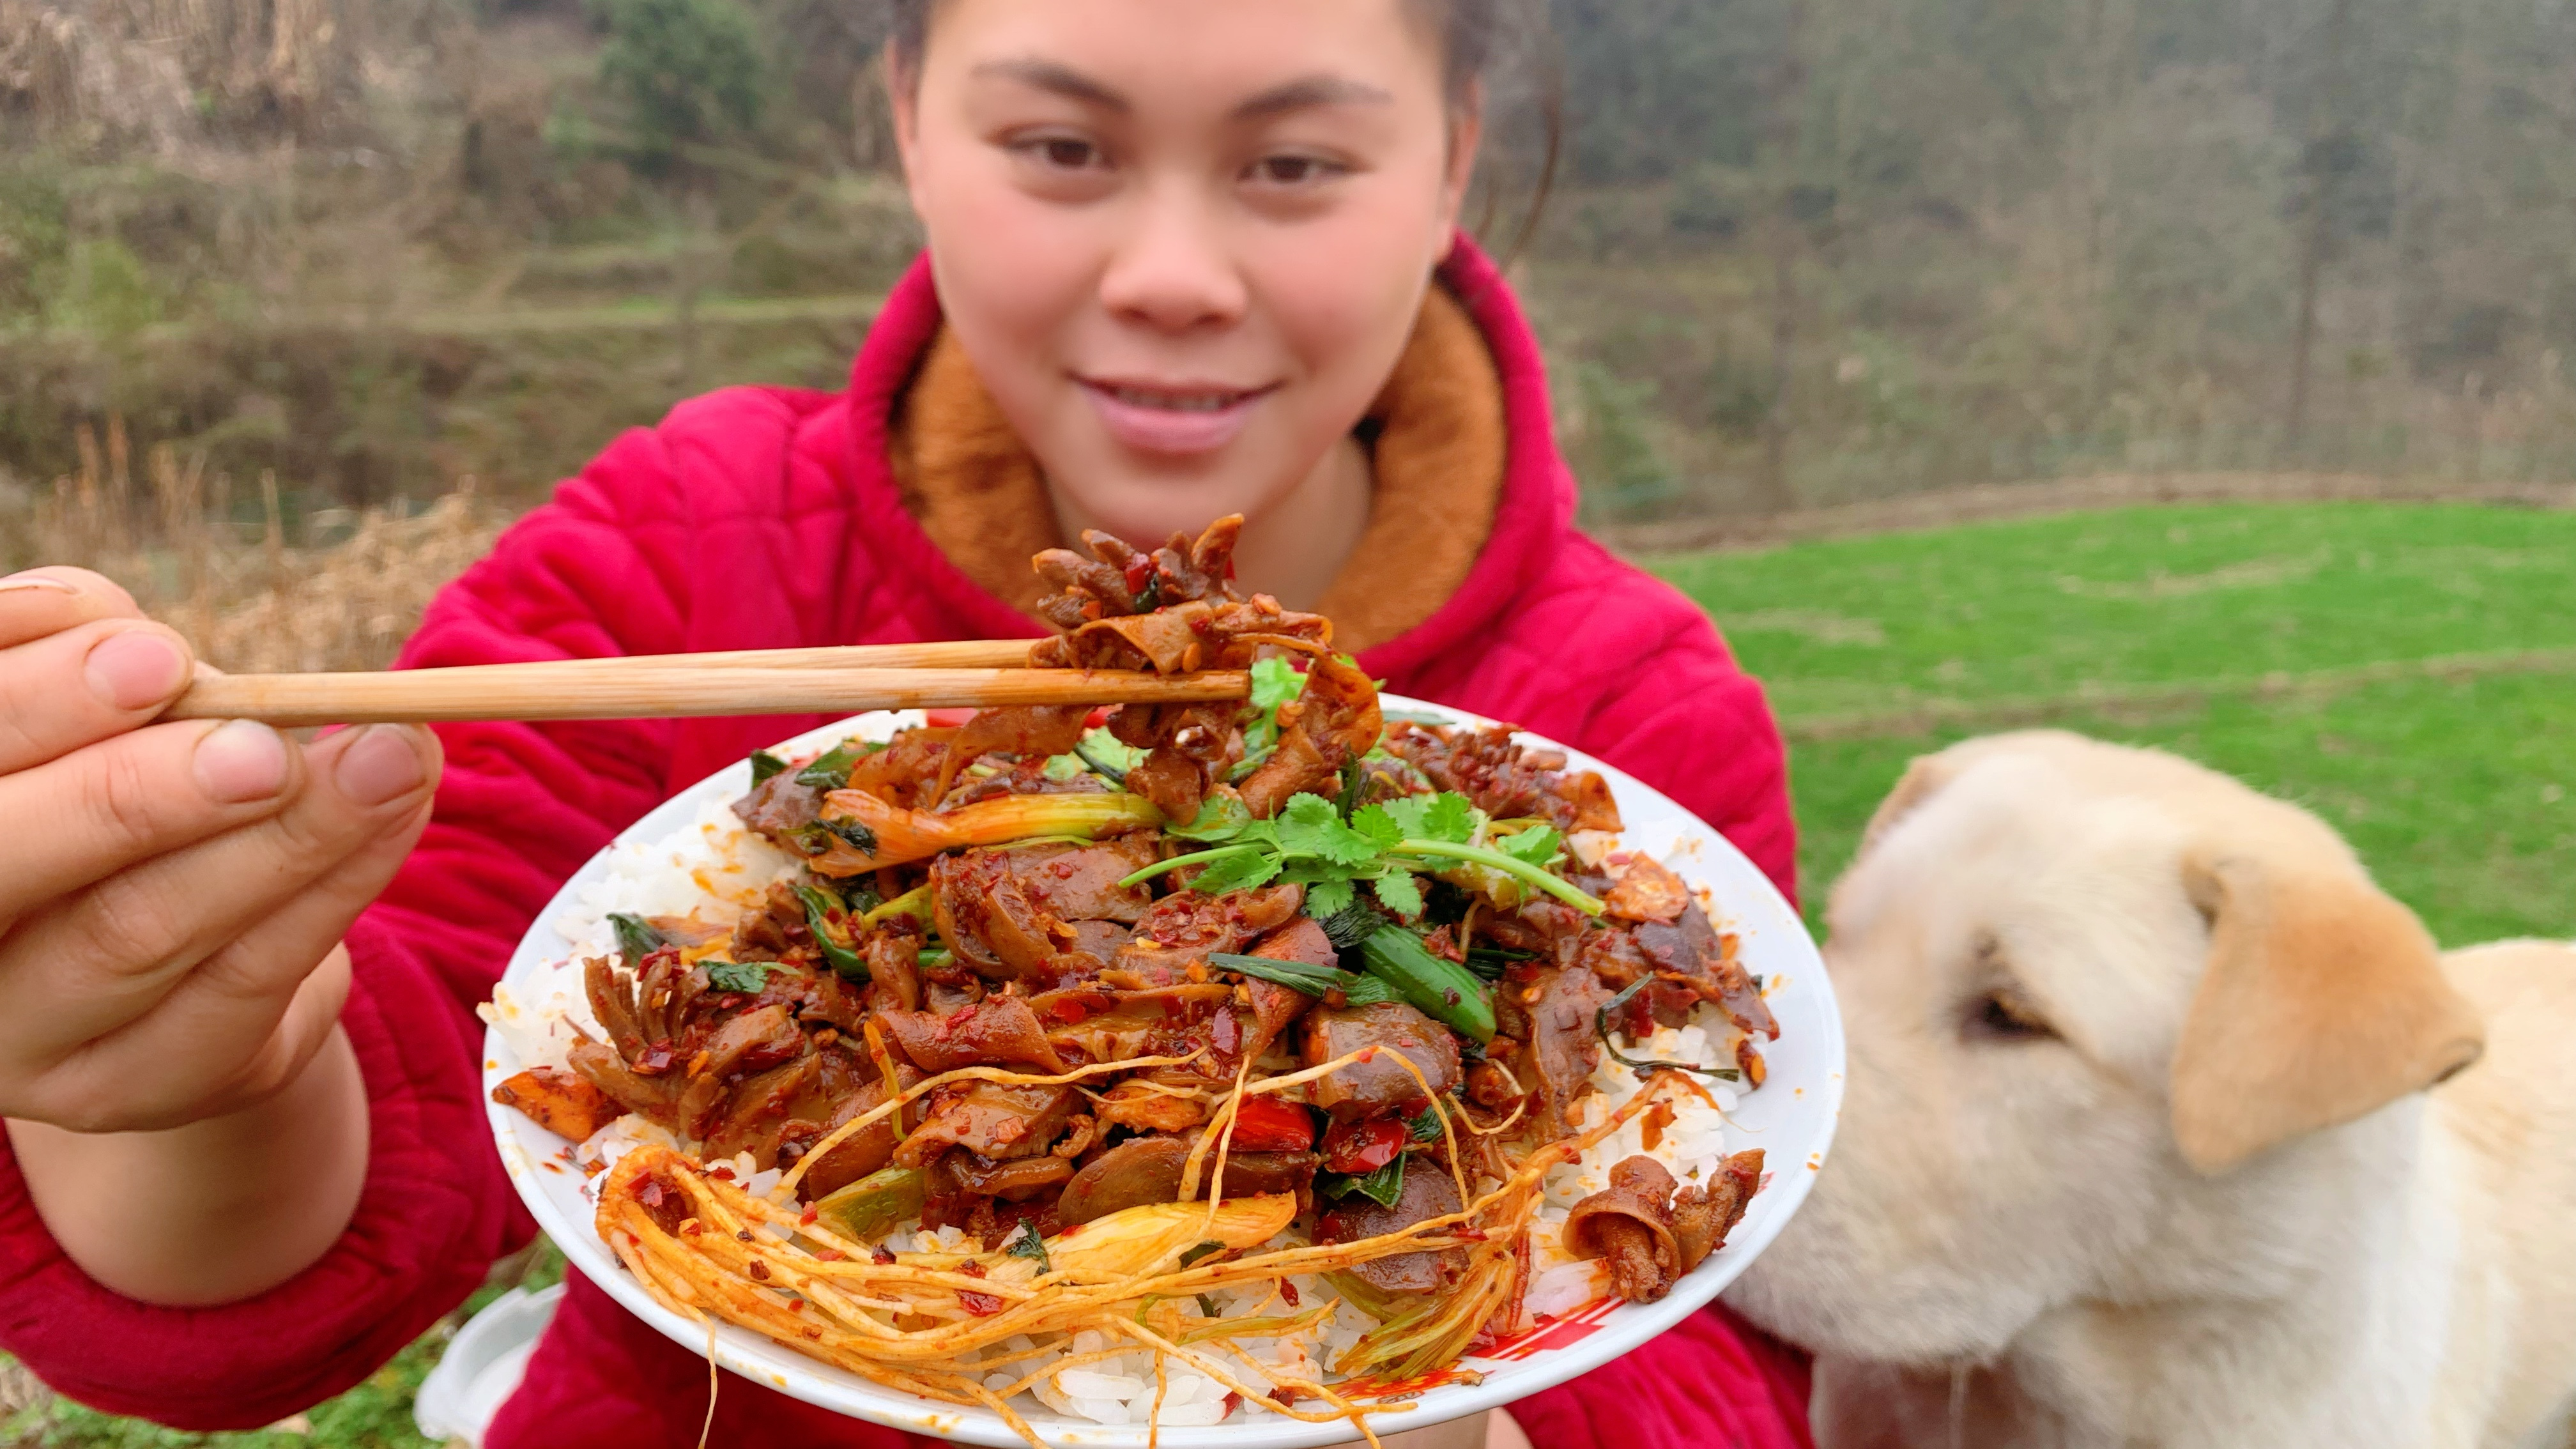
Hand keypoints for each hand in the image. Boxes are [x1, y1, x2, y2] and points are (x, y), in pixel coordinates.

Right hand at [0, 567, 439, 1132]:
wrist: (163, 951)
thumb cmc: (107, 779)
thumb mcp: (89, 702)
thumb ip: (84, 651)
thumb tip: (141, 643)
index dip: (39, 704)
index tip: (162, 655)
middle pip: (9, 862)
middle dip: (141, 792)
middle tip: (267, 746)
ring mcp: (18, 1036)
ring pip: (138, 928)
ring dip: (279, 836)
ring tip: (388, 758)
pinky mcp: (127, 1086)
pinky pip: (240, 984)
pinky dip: (331, 888)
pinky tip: (397, 815)